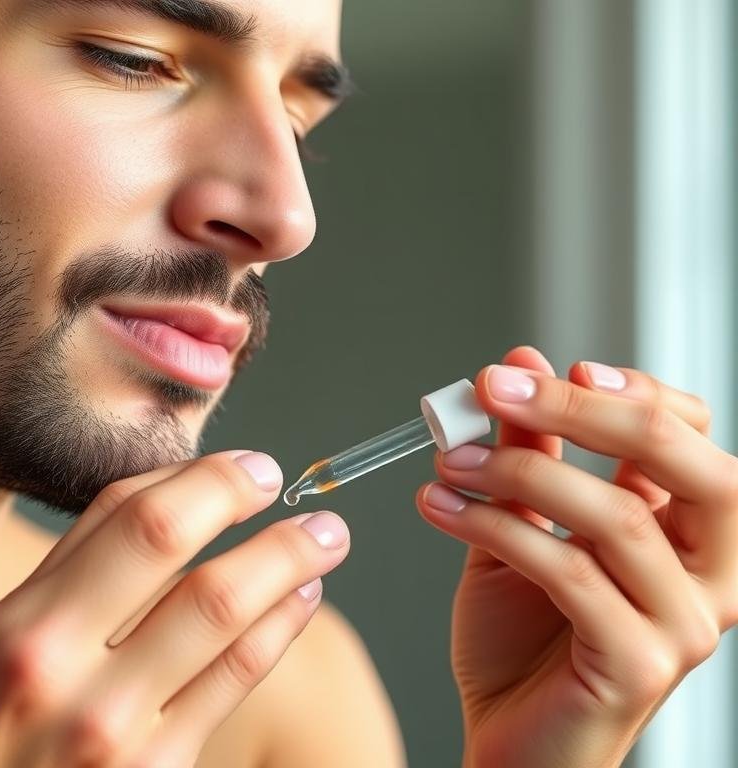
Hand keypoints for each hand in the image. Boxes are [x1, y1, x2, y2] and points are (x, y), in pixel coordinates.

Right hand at [0, 396, 349, 766]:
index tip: (226, 462)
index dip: (188, 480)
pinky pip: (232, 695)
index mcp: (12, 641)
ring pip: (230, 629)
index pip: (125, 523)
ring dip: (286, 572)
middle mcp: (80, 690)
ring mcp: (128, 745)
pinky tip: (295, 608)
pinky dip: (274, 640)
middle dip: (250, 510)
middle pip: (193, 566)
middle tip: (280, 479)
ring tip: (323, 537)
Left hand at [415, 346, 737, 767]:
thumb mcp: (520, 526)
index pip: (688, 434)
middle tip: (497, 387)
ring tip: (447, 460)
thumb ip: (527, 451)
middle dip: (584, 411)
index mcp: (688, 532)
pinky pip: (567, 572)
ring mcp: (682, 624)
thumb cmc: (522, 640)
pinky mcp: (639, 665)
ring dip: (515, 470)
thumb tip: (519, 367)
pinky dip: (494, 527)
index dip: (628, 388)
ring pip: (614, 516)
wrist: (511, 741)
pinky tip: (438, 506)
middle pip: (682, 462)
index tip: (551, 366)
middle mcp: (709, 575)